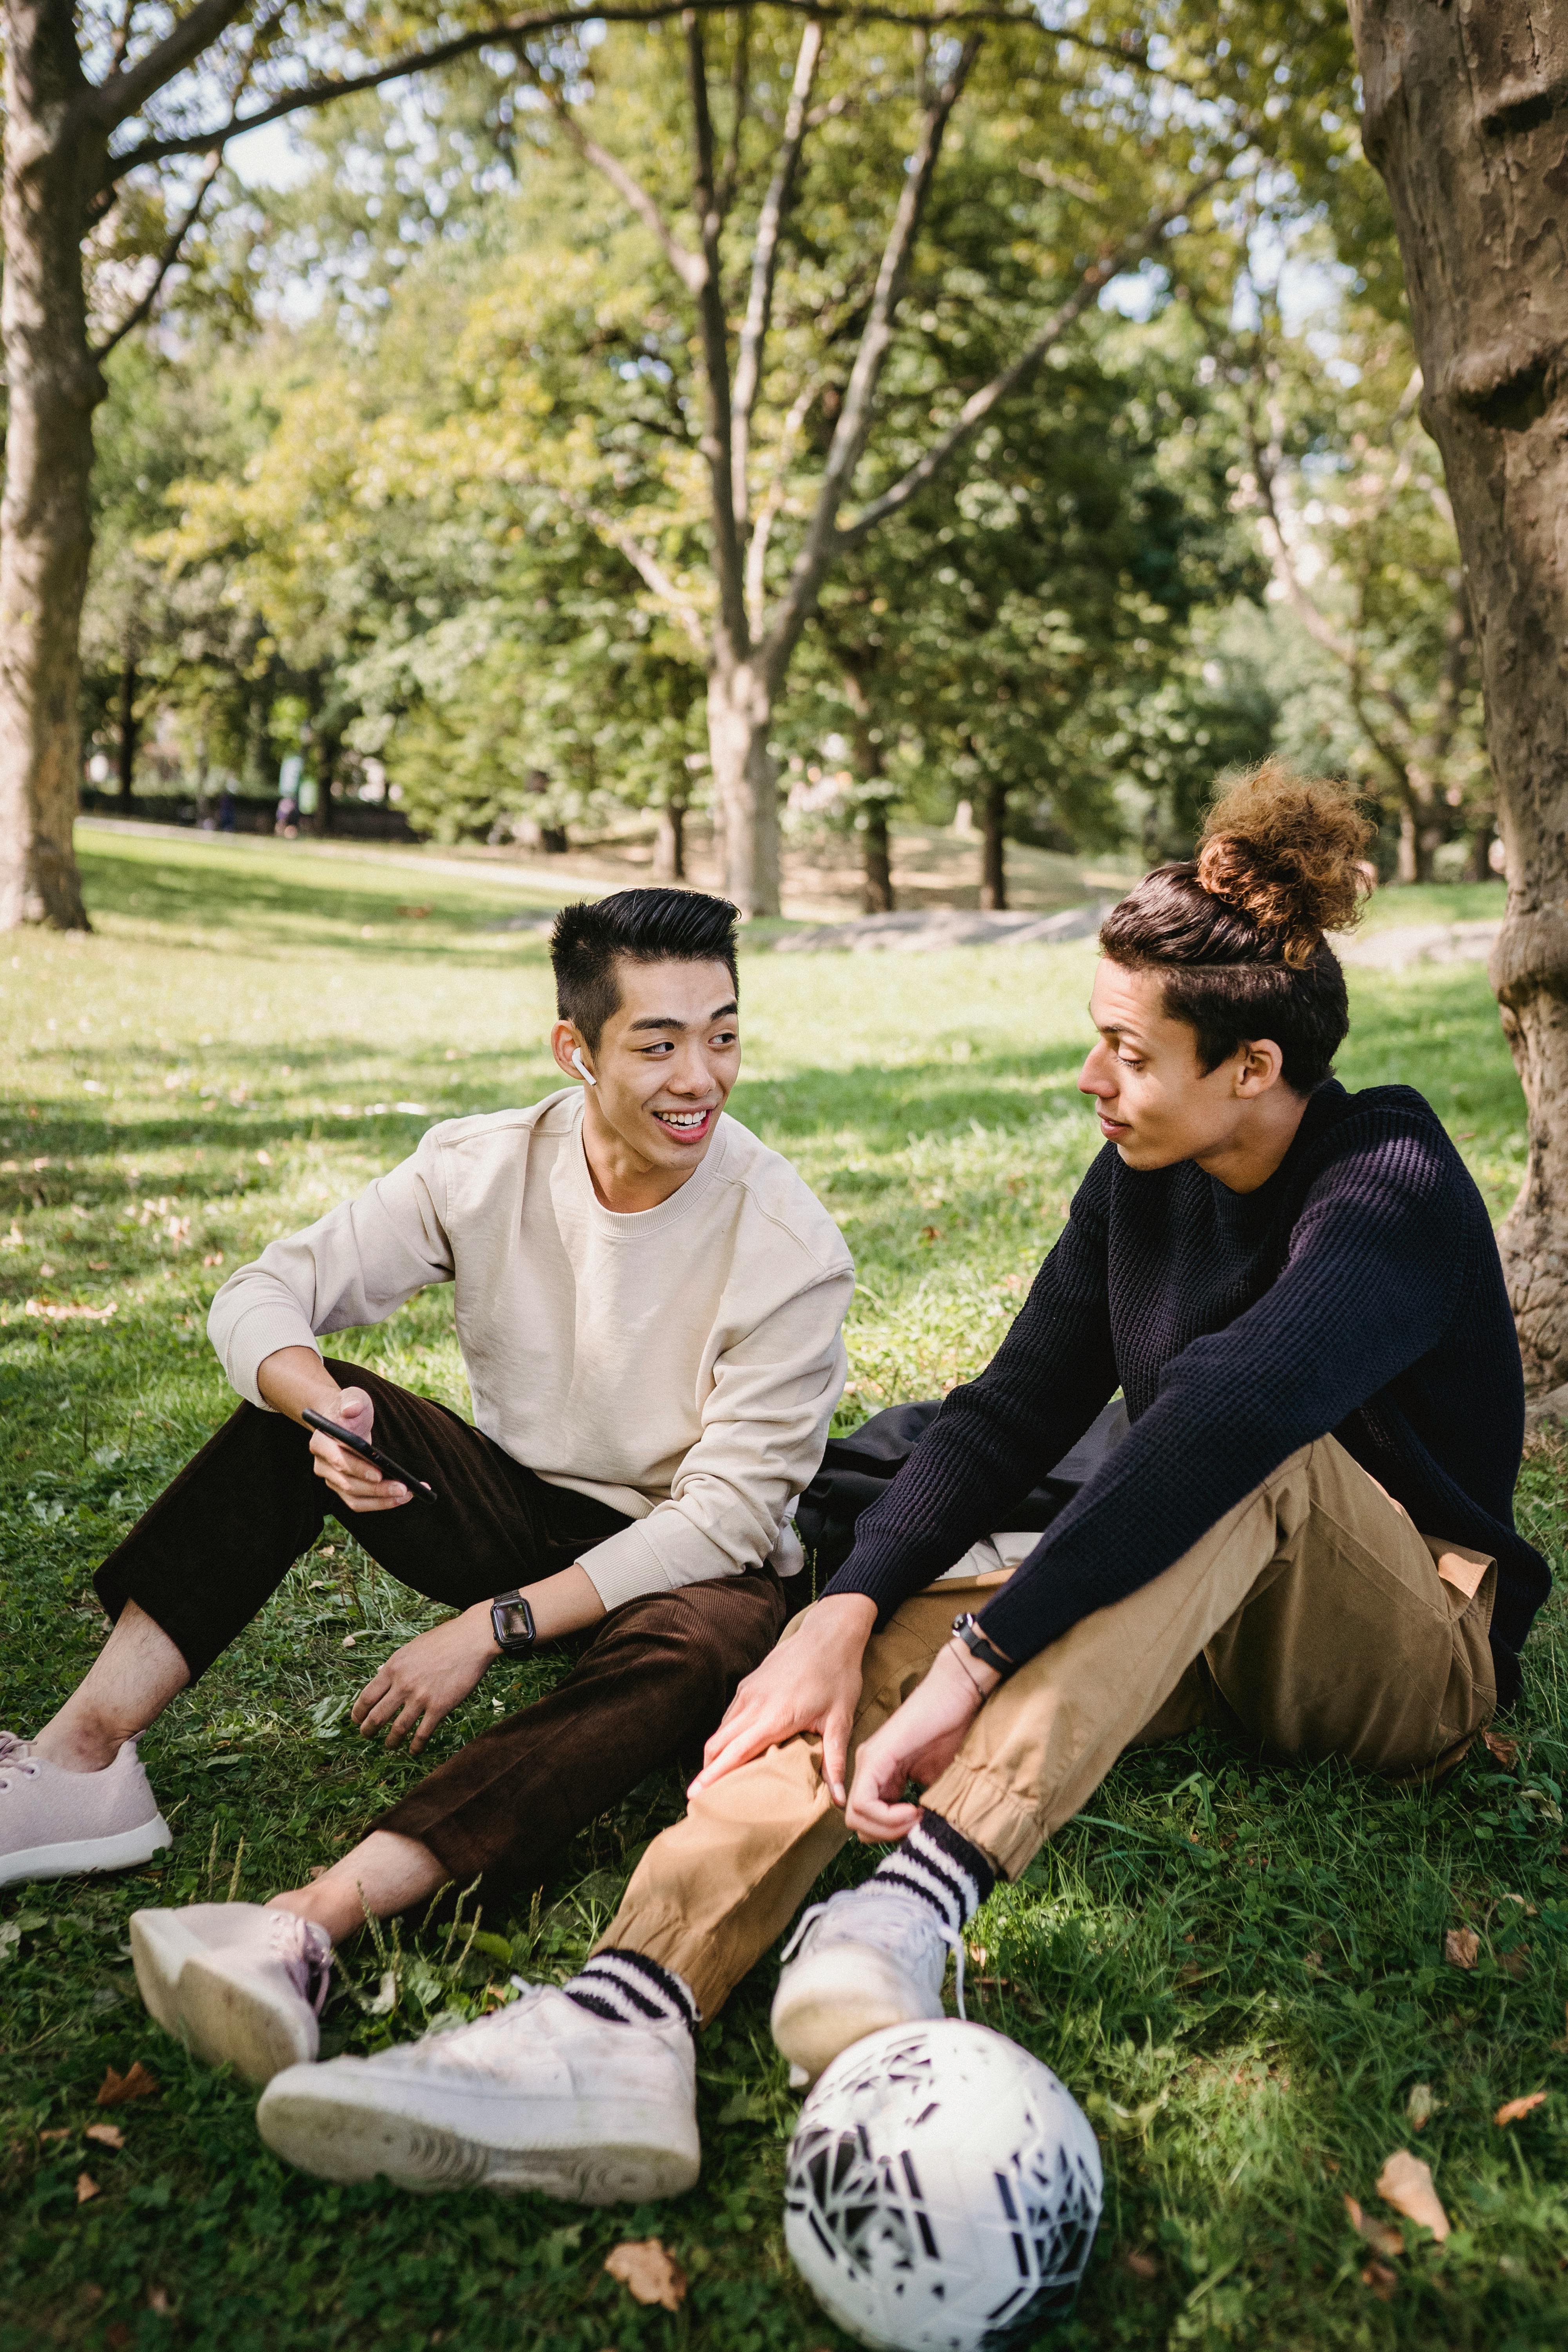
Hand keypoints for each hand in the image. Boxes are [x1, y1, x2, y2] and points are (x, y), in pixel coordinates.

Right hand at [308, 1384, 411, 1514]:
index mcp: (321, 1442)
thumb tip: (351, 1409)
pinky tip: (401, 1498)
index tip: (379, 1473)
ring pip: (354, 1498)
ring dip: (381, 1500)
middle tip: (403, 1488)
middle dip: (377, 1488)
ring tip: (407, 1494)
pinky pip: (360, 1503)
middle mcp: (322, 1465)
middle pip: (348, 1483)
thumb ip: (352, 1400)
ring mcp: (332, 1480)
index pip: (336, 1459)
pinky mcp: (344, 1489)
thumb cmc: (352, 1410)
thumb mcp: (353, 1397)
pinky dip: (380, 1503)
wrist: (346, 1421)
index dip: (357, 1468)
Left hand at [351, 1604, 497, 1752]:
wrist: (471, 1640)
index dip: (358, 1713)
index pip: (366, 1697)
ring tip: (389, 1745)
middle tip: (367, 1735)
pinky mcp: (440, 1707)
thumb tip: (383, 1679)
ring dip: (390, 1741)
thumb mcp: (411, 1649)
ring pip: (397, 1729)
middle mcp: (403, 1684)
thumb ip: (397, 1667)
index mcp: (393, 1668)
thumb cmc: (443, 1640)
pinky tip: (413, 1750)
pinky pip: (422, 1734)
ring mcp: (421, 1697)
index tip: (357, 1720)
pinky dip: (415, 1746)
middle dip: (368, 1731)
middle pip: (376, 1717)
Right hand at [688, 1593, 876, 1805]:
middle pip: (718, 1743)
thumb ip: (835, 1762)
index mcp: (774, 1717)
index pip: (735, 1752)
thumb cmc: (838, 1677)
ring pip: (721, 1728)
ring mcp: (748, 1692)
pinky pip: (729, 1715)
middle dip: (706, 1770)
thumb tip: (840, 1801)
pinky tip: (731, 1748)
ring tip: (712, 1778)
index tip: (694, 1794)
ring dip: (714, 1753)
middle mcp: (754, 1704)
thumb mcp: (841, 1721)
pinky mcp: (749, 1684)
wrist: (829, 1635)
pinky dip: (724, 1735)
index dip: (713, 1775)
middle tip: (698, 1797)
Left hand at [844, 1643, 994, 1843]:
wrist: (957, 1693)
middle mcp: (867, 1768)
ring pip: (856, 1818)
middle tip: (918, 1825)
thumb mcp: (937, 1779)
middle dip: (888, 1835)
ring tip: (917, 1816)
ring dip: (889, 1829)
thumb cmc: (952, 1731)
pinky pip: (864, 1803)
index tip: (922, 1825)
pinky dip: (887, 1817)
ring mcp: (868, 1761)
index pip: (868, 1822)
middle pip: (857, 1824)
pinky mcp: (875, 1757)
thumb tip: (919, 1836)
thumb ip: (922, 1805)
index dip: (893, 1834)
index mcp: (880, 1775)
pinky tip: (913, 1809)